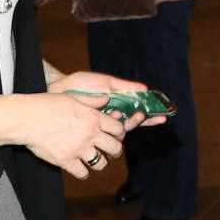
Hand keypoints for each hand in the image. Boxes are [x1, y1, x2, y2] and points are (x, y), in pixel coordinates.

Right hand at [13, 91, 129, 179]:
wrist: (26, 118)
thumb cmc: (47, 104)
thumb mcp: (72, 96)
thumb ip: (92, 100)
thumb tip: (106, 98)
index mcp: (93, 117)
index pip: (119, 129)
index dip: (119, 133)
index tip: (114, 135)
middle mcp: (89, 134)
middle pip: (115, 148)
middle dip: (115, 150)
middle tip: (110, 151)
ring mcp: (78, 148)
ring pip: (101, 163)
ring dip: (99, 162)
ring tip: (94, 159)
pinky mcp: (65, 160)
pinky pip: (82, 173)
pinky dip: (82, 172)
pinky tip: (79, 167)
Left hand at [49, 71, 166, 127]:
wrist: (57, 90)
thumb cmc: (80, 84)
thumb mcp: (105, 82)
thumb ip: (124, 86)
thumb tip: (145, 87)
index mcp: (117, 105)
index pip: (138, 113)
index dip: (151, 116)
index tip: (162, 116)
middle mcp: (111, 118)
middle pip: (132, 125)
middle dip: (141, 122)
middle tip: (142, 115)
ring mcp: (101, 127)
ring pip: (121, 132)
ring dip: (126, 123)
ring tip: (123, 114)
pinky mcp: (90, 133)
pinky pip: (105, 136)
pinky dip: (112, 127)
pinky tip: (113, 117)